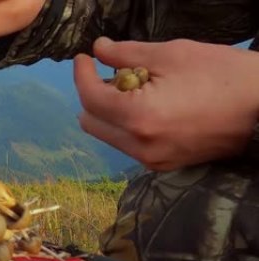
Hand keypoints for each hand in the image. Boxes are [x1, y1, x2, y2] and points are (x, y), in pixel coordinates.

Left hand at [74, 37, 258, 170]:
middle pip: (91, 121)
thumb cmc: (223, 75)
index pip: (90, 97)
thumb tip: (99, 49)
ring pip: (108, 134)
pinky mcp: (163, 165)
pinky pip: (128, 144)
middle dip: (93, 94)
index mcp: (138, 117)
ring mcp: (151, 160)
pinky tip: (149, 105)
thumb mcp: (172, 55)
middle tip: (112, 72)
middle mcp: (139, 146)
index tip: (85, 57)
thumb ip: (127, 54)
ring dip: (110, 110)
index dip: (82, 73)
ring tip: (136, 87)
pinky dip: (127, 124)